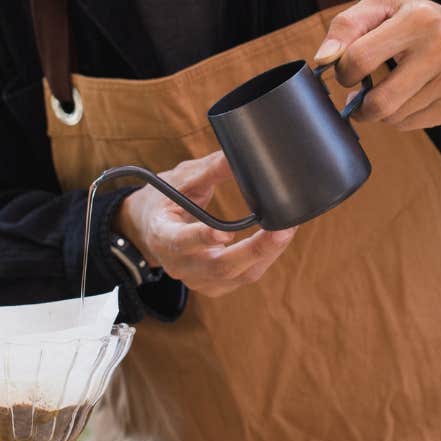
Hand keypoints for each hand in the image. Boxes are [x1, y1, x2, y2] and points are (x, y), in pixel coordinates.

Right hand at [114, 151, 295, 297]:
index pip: (180, 242)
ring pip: (237, 275)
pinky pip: (244, 276)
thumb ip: (209, 169)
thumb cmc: (167, 200)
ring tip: (287, 230)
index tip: (223, 232)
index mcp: (162, 236)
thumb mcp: (181, 179)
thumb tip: (242, 154)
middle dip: (254, 251)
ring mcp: (198, 280)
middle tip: (281, 231)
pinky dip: (264, 259)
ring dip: (266, 254)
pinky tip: (278, 240)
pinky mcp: (215, 285)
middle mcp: (179, 265)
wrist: (153, 227)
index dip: (201, 239)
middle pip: (219, 267)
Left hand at [312, 0, 440, 130]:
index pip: (360, 59)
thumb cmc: (416, 22)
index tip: (346, 72)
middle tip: (359, 96)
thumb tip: (323, 59)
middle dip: (360, 105)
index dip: (343, 72)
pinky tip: (407, 98)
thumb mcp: (383, 7)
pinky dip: (401, 117)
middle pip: (379, 101)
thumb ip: (347, 26)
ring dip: (381, 110)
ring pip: (394, 118)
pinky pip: (411, 126)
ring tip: (388, 91)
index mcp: (419, 18)